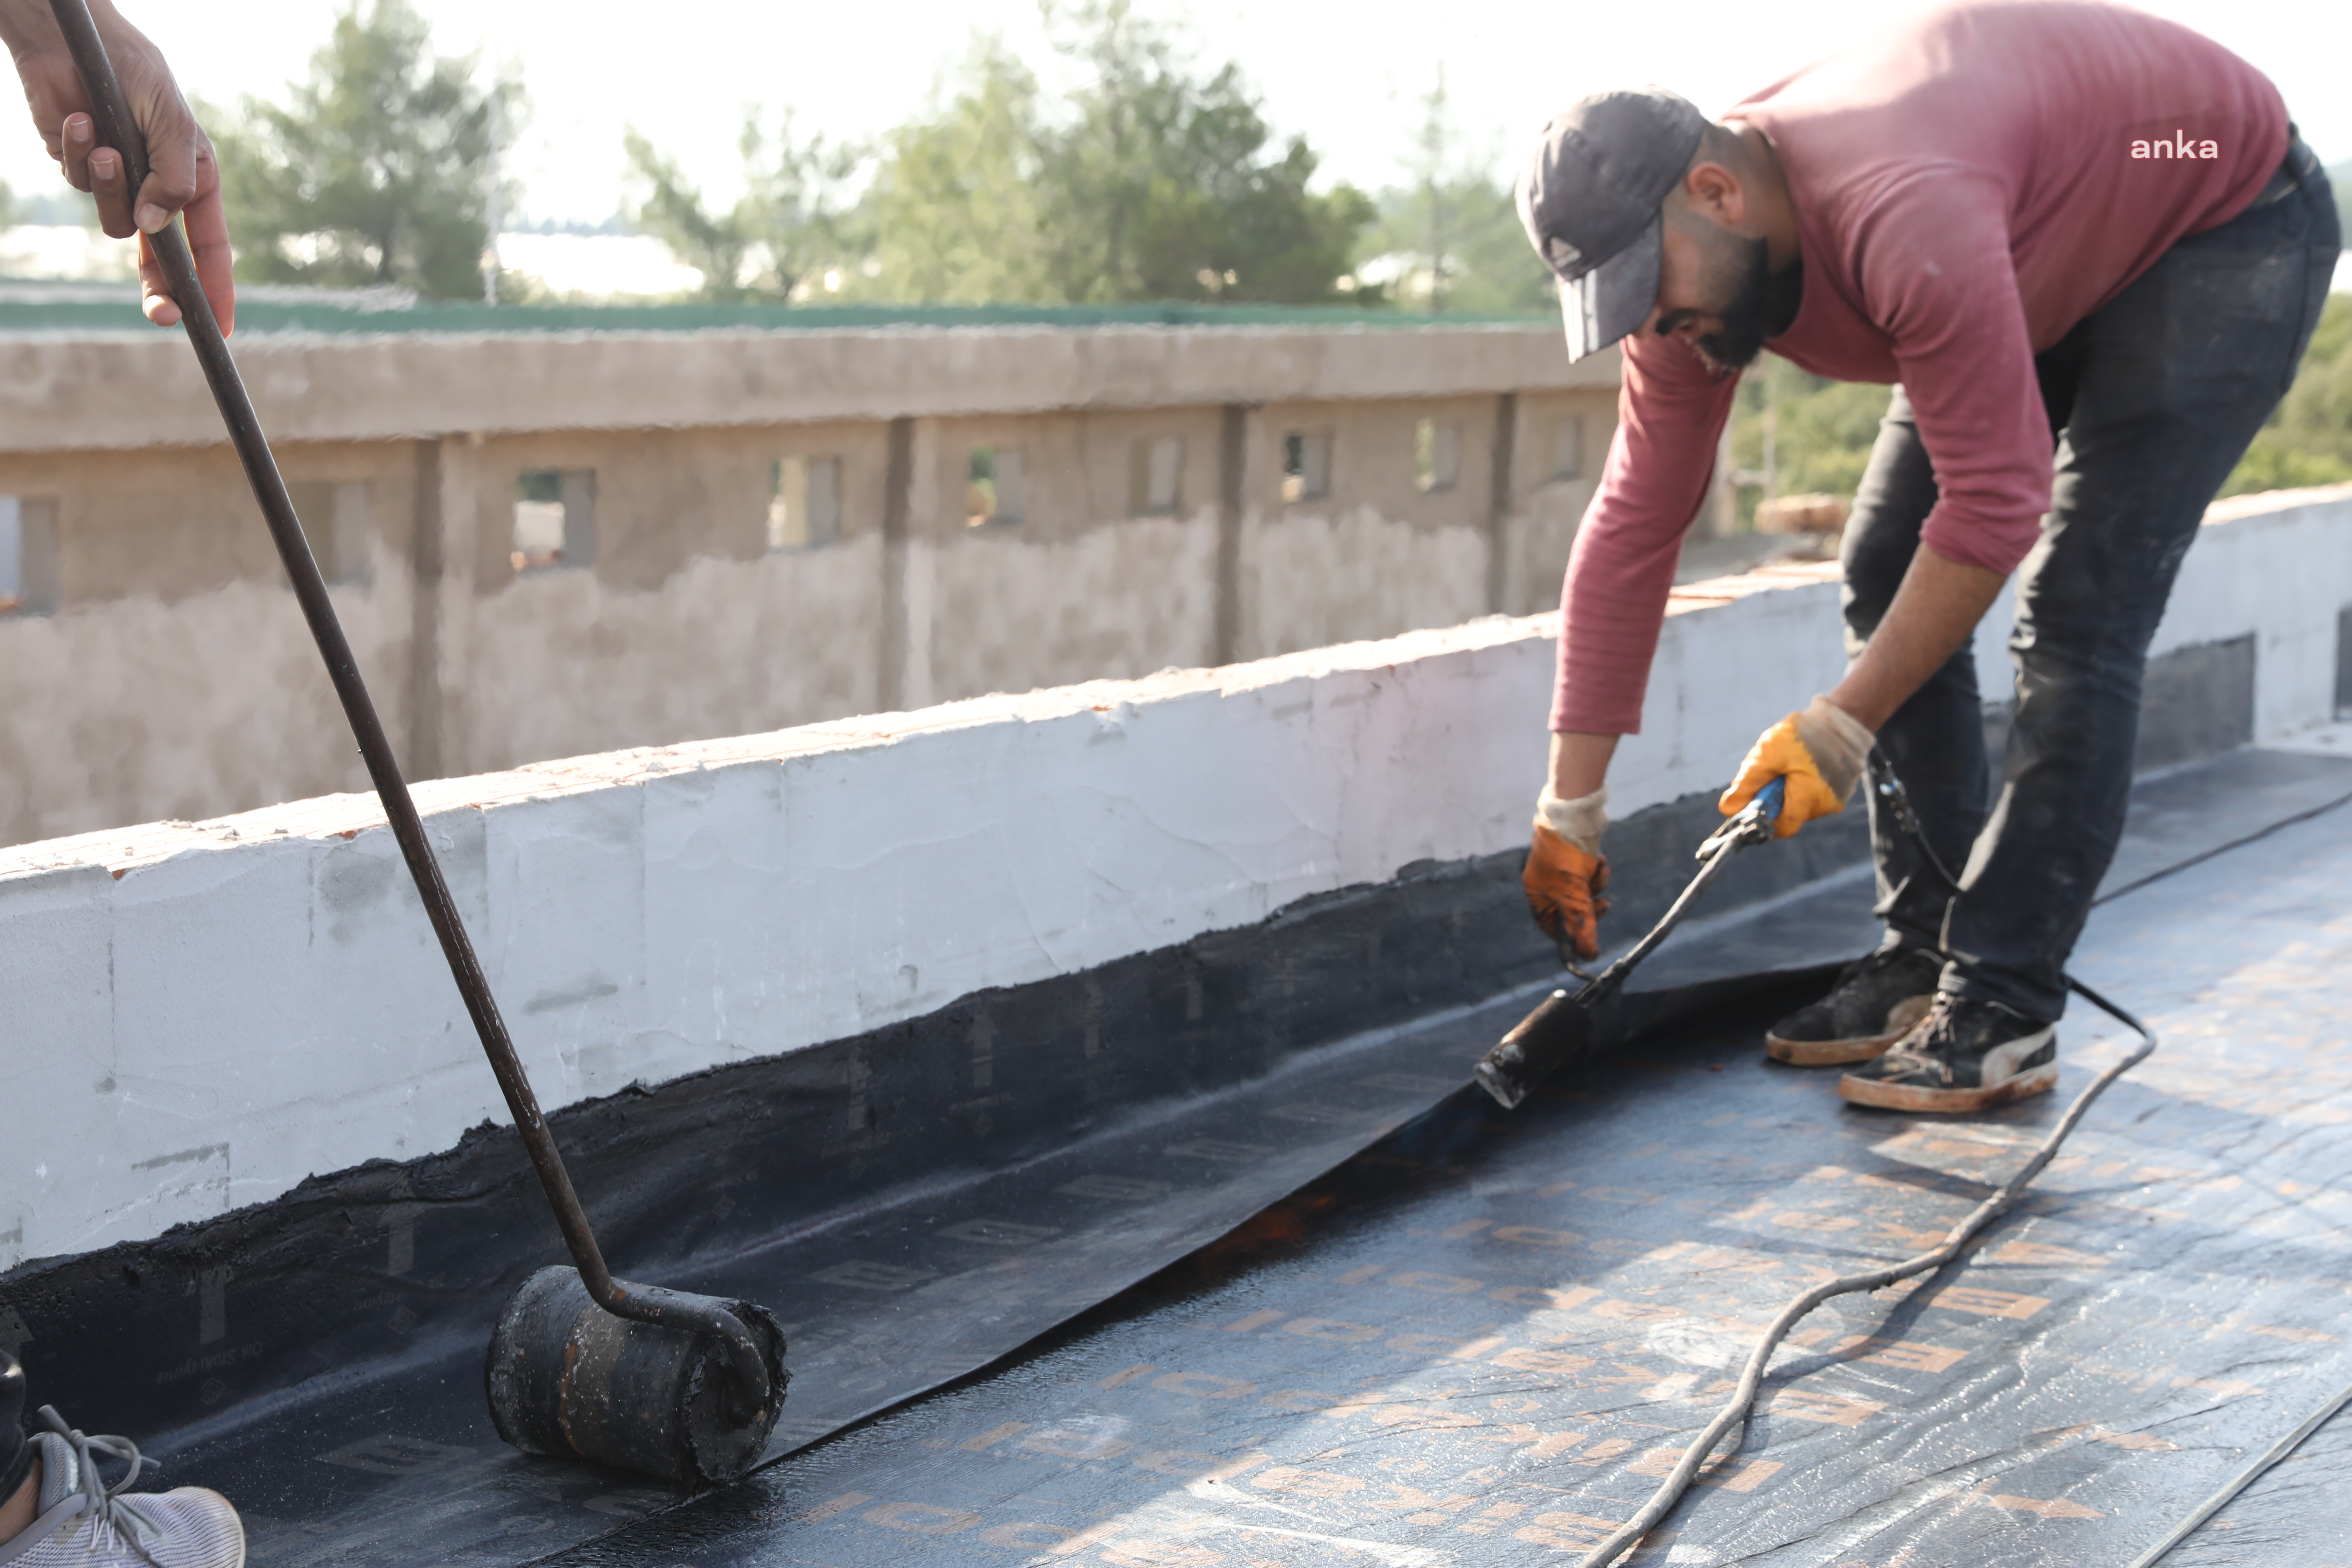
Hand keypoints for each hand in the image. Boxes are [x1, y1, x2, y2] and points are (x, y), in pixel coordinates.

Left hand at [0, 0, 234, 330]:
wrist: (74, 42)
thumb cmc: (135, 73)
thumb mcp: (175, 125)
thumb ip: (173, 181)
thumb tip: (152, 228)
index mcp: (194, 181)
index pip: (210, 248)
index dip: (214, 289)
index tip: (218, 327)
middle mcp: (158, 190)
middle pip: (161, 258)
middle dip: (161, 288)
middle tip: (160, 314)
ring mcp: (119, 183)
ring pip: (114, 222)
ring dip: (106, 187)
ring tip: (103, 145)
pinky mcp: (80, 169)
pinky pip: (78, 184)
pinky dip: (77, 153)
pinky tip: (78, 119)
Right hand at [1524, 785, 1609, 961]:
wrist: (1574, 815)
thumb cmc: (1565, 857)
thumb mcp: (1574, 896)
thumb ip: (1582, 926)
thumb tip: (1588, 954)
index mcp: (1536, 892)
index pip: (1549, 924)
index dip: (1568, 935)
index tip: (1587, 941)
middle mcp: (1546, 881)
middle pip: (1570, 908)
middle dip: (1588, 908)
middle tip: (1602, 906)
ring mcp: (1561, 868)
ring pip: (1583, 891)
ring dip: (1595, 886)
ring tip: (1597, 872)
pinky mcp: (1577, 857)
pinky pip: (1590, 874)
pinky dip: (1597, 871)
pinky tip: (1598, 860)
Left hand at [1719, 694, 1873, 837]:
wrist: (1839, 718)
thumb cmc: (1803, 733)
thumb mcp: (1767, 754)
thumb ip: (1747, 784)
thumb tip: (1729, 809)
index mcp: (1810, 797)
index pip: (1783, 828)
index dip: (1765, 818)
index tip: (1756, 800)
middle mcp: (1827, 804)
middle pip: (1791, 815)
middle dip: (1776, 798)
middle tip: (1775, 772)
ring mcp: (1837, 798)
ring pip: (1802, 805)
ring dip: (1790, 789)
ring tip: (1791, 764)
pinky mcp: (1841, 790)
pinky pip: (1814, 795)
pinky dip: (1804, 784)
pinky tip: (1804, 765)